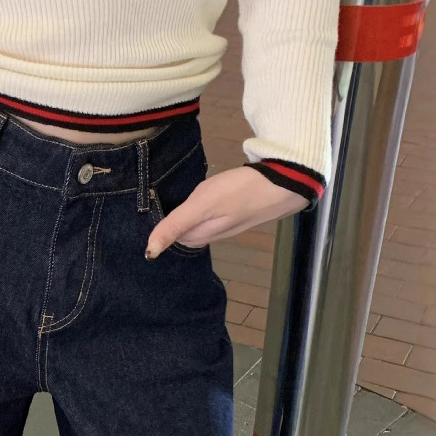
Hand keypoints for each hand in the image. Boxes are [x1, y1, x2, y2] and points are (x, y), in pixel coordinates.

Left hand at [146, 166, 307, 259]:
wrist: (286, 183)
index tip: (158, 206)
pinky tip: (216, 194)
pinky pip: (218, 213)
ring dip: (194, 213)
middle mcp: (215, 234)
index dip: (165, 223)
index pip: (174, 236)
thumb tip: (149, 252)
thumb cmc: (240, 192)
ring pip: (203, 222)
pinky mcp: (243, 212)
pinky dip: (212, 206)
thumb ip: (175, 225)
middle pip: (187, 231)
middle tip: (169, 198)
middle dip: (178, 221)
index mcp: (202, 235)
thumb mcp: (201, 205)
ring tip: (191, 197)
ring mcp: (231, 224)